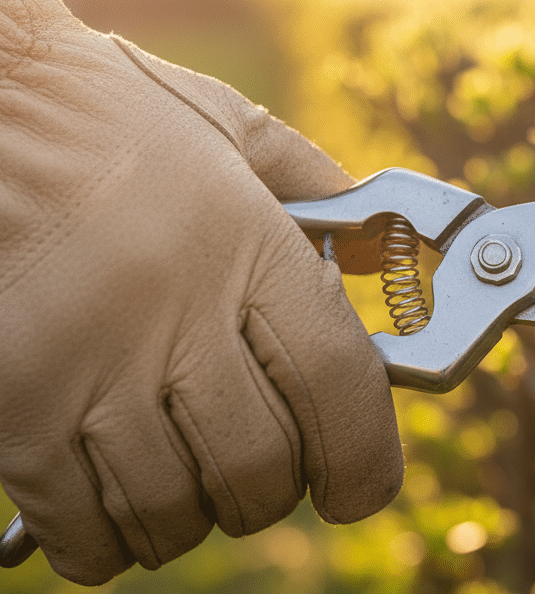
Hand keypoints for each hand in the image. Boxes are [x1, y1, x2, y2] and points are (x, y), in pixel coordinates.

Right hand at [0, 0, 401, 583]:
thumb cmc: (97, 113)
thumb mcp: (222, 126)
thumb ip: (311, 184)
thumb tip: (377, 253)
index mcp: (248, 245)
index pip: (339, 386)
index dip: (364, 460)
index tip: (359, 487)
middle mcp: (178, 314)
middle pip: (261, 466)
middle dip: (272, 491)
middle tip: (261, 473)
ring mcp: (90, 367)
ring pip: (172, 509)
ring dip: (190, 519)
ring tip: (184, 486)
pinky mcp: (15, 407)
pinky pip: (79, 525)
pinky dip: (106, 542)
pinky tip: (110, 509)